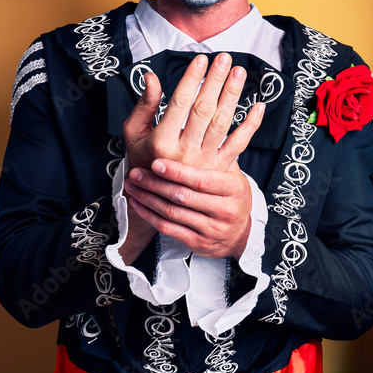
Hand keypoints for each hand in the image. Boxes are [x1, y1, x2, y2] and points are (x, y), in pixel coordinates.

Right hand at [119, 53, 263, 261]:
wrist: (157, 202)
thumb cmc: (142, 159)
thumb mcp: (134, 133)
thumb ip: (144, 104)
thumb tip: (151, 76)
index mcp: (161, 142)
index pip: (179, 103)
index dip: (191, 80)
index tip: (201, 59)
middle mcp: (184, 153)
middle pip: (204, 110)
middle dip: (215, 81)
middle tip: (224, 58)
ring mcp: (204, 162)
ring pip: (222, 123)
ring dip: (232, 96)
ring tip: (238, 72)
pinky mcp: (219, 169)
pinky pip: (239, 145)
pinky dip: (251, 125)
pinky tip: (259, 106)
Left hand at [124, 158, 253, 258]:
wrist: (240, 235)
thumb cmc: (232, 197)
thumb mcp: (234, 175)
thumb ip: (217, 156)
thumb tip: (194, 130)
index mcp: (234, 189)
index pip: (201, 180)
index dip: (177, 172)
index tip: (156, 163)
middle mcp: (225, 211)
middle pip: (183, 196)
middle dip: (155, 183)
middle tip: (136, 172)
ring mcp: (211, 229)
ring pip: (172, 212)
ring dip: (148, 198)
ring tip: (132, 185)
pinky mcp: (198, 243)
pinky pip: (168, 228)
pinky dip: (150, 215)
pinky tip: (138, 203)